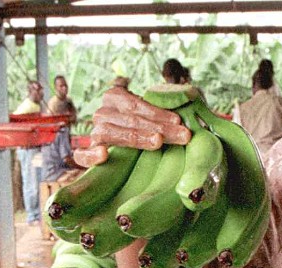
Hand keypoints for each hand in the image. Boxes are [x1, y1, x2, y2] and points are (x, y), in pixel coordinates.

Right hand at [71, 87, 191, 166]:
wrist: (118, 151)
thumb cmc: (144, 129)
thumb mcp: (154, 114)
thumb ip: (169, 108)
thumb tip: (198, 100)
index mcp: (115, 97)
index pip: (136, 104)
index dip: (158, 112)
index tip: (179, 122)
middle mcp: (102, 113)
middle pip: (130, 120)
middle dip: (159, 127)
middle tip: (182, 136)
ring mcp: (93, 133)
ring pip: (111, 134)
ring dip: (136, 138)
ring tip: (157, 142)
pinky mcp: (86, 154)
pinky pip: (83, 155)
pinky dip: (91, 155)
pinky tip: (104, 155)